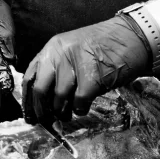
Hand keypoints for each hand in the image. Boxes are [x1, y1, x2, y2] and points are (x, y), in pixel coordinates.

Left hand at [23, 15, 149, 124]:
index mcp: (52, 48)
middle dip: (42, 111)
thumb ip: (57, 68)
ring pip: (58, 99)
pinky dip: (80, 109)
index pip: (30, 77)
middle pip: (40, 90)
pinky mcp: (91, 77)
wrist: (132, 36)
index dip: (27, 100)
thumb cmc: (105, 47)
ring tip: (69, 112)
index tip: (29, 115)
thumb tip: (43, 100)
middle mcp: (59, 54)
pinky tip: (85, 105)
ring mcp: (75, 65)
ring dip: (63, 112)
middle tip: (47, 121)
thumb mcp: (73, 51)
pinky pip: (78, 103)